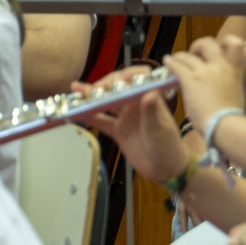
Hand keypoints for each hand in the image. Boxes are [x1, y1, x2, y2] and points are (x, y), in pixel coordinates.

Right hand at [76, 72, 190, 183]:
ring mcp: (126, 117)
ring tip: (76, 90)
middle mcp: (137, 104)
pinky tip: (76, 111)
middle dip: (105, 85)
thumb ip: (152, 112)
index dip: (127, 75)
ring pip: (106, 102)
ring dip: (92, 96)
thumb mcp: (160, 130)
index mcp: (150, 99)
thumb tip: (149, 93)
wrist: (166, 170)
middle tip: (92, 90)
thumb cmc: (169, 148)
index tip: (115, 80)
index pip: (139, 78)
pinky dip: (89, 116)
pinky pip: (101, 120)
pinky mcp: (118, 130)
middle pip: (118, 87)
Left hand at [168, 36, 245, 126]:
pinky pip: (177, 66)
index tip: (221, 45)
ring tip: (175, 58)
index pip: (237, 45)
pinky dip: (171, 63)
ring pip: (188, 55)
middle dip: (199, 46)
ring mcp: (204, 72)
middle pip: (208, 43)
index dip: (228, 41)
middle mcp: (220, 66)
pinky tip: (167, 62)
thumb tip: (224, 83)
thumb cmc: (232, 116)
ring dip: (181, 56)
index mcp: (235, 70)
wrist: (225, 124)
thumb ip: (231, 83)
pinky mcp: (190, 80)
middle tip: (195, 53)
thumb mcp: (238, 93)